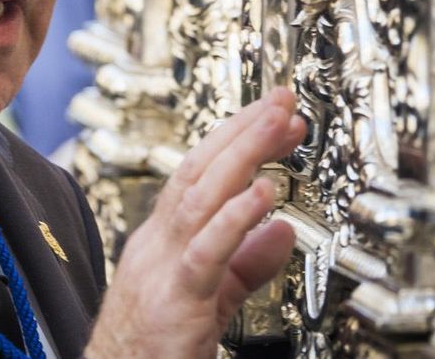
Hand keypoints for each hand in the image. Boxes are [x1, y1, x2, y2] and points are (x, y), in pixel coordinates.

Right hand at [85, 87, 305, 357]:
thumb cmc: (152, 350)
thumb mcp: (211, 298)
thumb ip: (246, 264)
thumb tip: (282, 230)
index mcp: (163, 241)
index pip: (200, 175)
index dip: (237, 140)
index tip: (275, 117)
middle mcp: (156, 245)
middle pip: (198, 171)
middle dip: (241, 130)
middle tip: (281, 101)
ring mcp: (160, 270)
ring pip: (199, 197)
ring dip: (242, 155)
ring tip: (277, 125)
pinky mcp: (173, 302)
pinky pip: (205, 253)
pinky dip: (234, 219)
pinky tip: (263, 194)